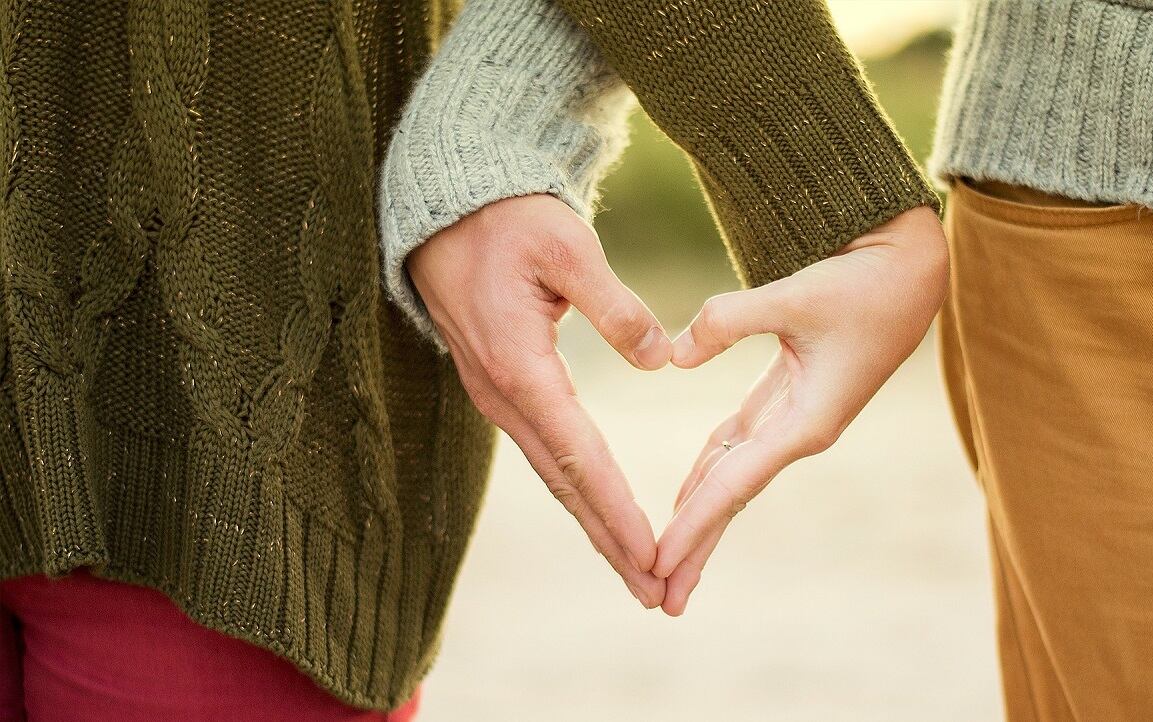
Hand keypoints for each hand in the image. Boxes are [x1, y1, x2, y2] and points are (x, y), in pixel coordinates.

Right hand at [406, 194, 672, 607]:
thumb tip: (661, 359)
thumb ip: (615, 305)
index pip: (579, 455)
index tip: (652, 554)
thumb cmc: (508, 220)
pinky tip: (599, 511)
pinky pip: (544, 451)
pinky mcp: (500, 387)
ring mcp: (496, 395)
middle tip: (654, 591)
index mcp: (521, 366)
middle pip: (565, 484)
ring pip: (553, 475)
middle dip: (610, 541)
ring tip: (636, 568)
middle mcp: (503, 394)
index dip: (617, 509)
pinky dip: (576, 490)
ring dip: (594, 524)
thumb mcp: (566, 246)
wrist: (445, 210)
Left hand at [655, 206, 948, 615]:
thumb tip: (673, 356)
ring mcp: (794, 419)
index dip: (693, 524)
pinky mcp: (788, 398)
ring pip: (732, 477)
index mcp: (806, 423)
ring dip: (699, 517)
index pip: (734, 485)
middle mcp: (799, 432)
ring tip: (666, 561)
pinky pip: (738, 446)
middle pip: (731, 498)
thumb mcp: (796, 295)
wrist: (909, 271)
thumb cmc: (863, 284)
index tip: (657, 563)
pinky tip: (685, 496)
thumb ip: (729, 321)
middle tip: (658, 597)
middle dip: (695, 547)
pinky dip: (708, 471)